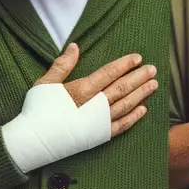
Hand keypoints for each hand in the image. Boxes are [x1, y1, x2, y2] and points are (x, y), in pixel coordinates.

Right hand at [39, 42, 155, 138]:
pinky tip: (143, 109)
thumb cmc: (37, 111)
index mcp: (82, 90)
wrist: (35, 141)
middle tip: (152, 69)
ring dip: (141, 94)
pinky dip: (134, 117)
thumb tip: (75, 46)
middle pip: (121, 88)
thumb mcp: (45, 83)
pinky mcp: (99, 136)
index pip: (109, 73)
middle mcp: (94, 106)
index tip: (137, 58)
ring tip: (153, 84)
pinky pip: (121, 126)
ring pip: (125, 105)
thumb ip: (62, 65)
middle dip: (138, 77)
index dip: (124, 65)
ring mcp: (99, 122)